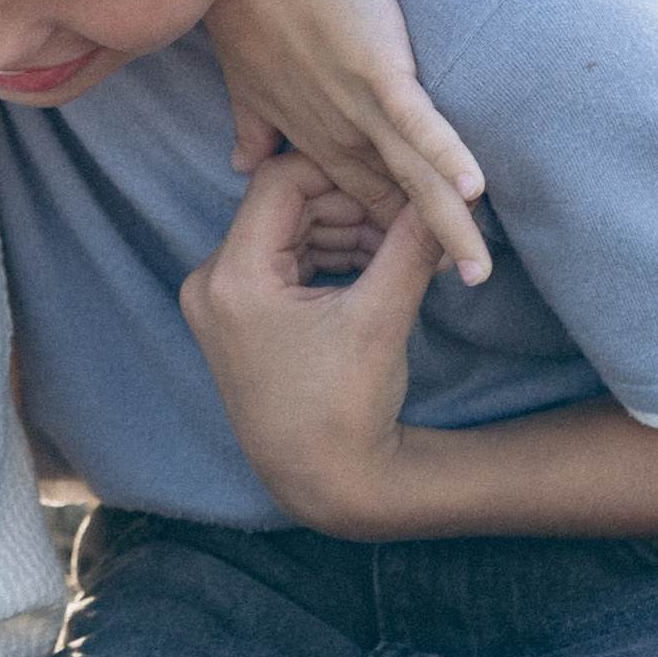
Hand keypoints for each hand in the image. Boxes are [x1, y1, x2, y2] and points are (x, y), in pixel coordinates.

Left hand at [179, 150, 447, 535]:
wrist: (326, 483)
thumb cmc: (347, 407)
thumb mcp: (381, 317)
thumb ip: (411, 245)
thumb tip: (447, 191)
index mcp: (232, 278)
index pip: (281, 183)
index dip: (340, 173)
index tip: (391, 179)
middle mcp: (211, 283)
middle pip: (284, 207)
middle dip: (350, 206)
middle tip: (407, 213)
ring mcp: (220, 302)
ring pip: (287, 232)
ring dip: (344, 231)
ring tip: (401, 243)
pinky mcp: (238, 318)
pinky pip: (283, 262)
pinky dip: (328, 256)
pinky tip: (376, 263)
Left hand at [207, 0, 489, 282]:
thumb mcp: (243, 73)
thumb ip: (252, 123)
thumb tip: (246, 161)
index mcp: (302, 131)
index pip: (348, 195)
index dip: (378, 229)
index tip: (407, 263)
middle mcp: (327, 129)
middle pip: (382, 199)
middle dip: (420, 245)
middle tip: (464, 282)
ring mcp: (350, 104)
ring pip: (405, 176)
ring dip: (443, 223)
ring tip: (477, 268)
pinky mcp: (375, 71)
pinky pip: (415, 123)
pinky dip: (445, 154)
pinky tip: (474, 191)